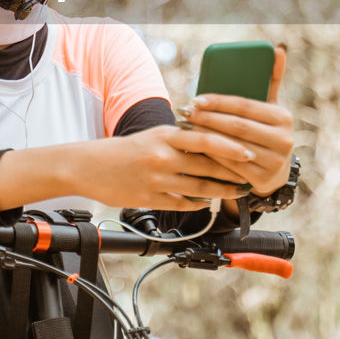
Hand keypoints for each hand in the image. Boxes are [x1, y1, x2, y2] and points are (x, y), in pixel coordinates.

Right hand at [80, 124, 255, 210]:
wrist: (88, 165)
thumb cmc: (123, 150)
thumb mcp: (153, 136)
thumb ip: (179, 139)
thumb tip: (210, 143)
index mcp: (165, 135)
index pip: (206, 139)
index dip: (231, 148)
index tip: (249, 153)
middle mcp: (163, 155)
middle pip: (207, 165)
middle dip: (233, 172)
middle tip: (251, 175)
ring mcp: (156, 178)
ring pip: (198, 187)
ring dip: (221, 190)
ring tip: (237, 191)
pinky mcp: (149, 197)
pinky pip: (181, 203)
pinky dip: (198, 203)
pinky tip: (208, 203)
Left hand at [179, 45, 293, 194]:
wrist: (276, 172)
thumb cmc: (266, 132)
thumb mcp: (271, 108)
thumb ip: (272, 79)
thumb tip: (278, 49)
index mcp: (283, 117)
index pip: (245, 106)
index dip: (219, 102)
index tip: (196, 99)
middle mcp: (284, 140)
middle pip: (236, 126)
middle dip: (208, 118)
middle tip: (186, 112)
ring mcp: (274, 162)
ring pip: (231, 146)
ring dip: (205, 136)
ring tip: (186, 127)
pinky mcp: (262, 179)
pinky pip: (230, 166)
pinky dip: (211, 155)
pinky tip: (194, 148)